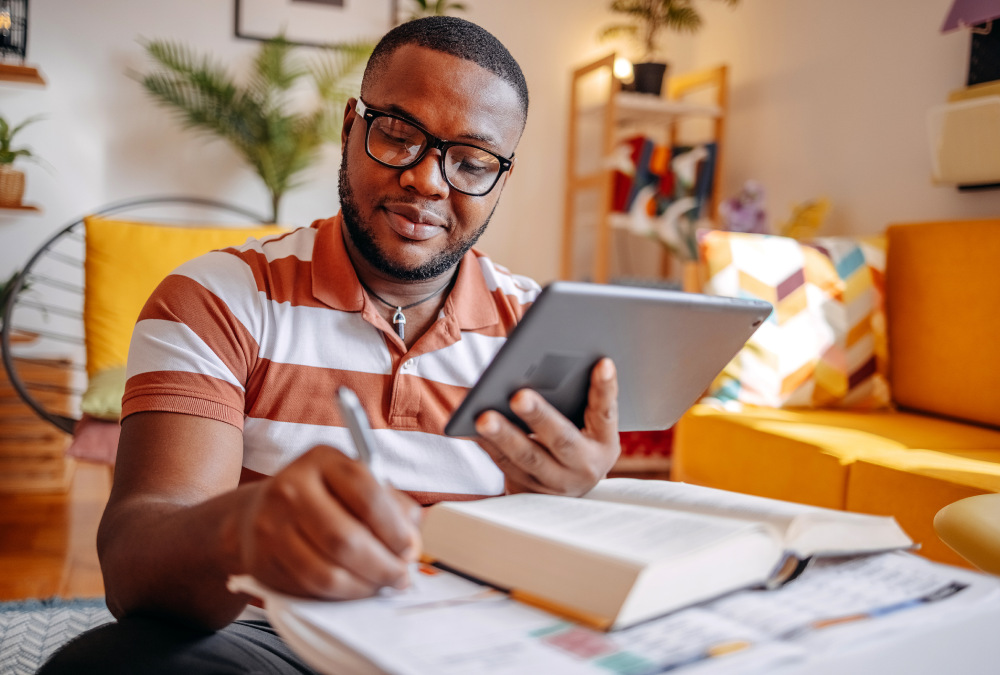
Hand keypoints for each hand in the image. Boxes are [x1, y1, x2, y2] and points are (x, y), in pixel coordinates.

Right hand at [236, 446, 421, 599]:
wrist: (260, 511)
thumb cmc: (322, 497)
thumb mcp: (356, 484)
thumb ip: (392, 506)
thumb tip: (411, 543)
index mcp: (323, 460)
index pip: (366, 496)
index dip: (394, 530)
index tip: (409, 548)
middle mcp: (292, 488)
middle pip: (345, 540)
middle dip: (382, 566)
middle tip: (400, 576)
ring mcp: (272, 525)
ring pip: (327, 572)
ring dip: (363, 586)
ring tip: (380, 585)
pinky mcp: (263, 559)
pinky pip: (309, 588)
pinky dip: (340, 595)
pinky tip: (354, 588)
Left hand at [474, 357, 619, 496]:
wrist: (565, 494)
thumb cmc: (576, 441)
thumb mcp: (588, 425)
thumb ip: (579, 397)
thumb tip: (545, 358)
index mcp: (604, 444)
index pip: (606, 413)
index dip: (605, 389)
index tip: (603, 363)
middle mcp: (584, 467)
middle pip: (561, 440)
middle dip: (539, 417)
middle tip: (519, 396)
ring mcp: (554, 483)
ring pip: (527, 458)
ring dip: (504, 436)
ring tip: (483, 417)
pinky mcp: (527, 490)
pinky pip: (504, 465)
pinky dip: (488, 445)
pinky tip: (471, 428)